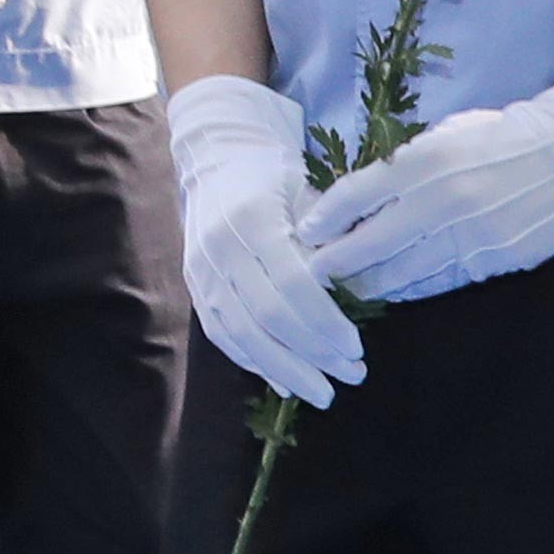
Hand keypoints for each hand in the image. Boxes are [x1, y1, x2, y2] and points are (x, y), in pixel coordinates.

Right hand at [169, 75, 357, 409]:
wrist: (219, 161)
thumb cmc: (276, 178)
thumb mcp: (310, 195)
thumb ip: (329, 243)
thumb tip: (355, 297)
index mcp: (253, 220)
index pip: (292, 284)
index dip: (326, 322)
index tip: (357, 348)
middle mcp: (221, 248)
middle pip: (266, 316)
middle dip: (312, 354)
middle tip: (352, 376)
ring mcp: (202, 269)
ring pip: (240, 333)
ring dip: (283, 369)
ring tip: (321, 393)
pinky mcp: (195, 285)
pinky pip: (222, 333)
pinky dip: (253, 362)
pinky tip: (282, 381)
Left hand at [301, 59, 553, 303]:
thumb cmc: (502, 136)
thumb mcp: (444, 135)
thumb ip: (403, 166)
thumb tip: (356, 198)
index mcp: (425, 161)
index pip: (356, 195)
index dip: (324, 218)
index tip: (305, 233)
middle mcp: (443, 201)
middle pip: (371, 244)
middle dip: (335, 264)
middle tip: (311, 274)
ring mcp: (472, 236)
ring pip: (404, 273)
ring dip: (370, 284)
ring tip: (347, 288)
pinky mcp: (497, 260)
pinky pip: (442, 281)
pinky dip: (413, 287)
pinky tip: (394, 289)